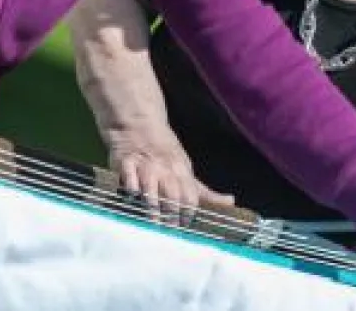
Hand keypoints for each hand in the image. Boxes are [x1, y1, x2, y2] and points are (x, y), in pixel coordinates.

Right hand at [107, 126, 234, 223]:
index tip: (185, 228)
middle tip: (169, 232)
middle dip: (172, 214)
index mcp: (181, 171)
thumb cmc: (166, 152)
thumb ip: (205, 191)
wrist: (138, 123)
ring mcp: (145, 165)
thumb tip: (231, 202)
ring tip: (152, 224)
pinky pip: (128, 176)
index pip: (190, 195)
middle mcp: (165, 169)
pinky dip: (130, 188)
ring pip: (150, 187)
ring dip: (152, 206)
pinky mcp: (125, 162)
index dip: (188, 213)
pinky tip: (131, 200)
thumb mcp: (186, 169)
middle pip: (172, 194)